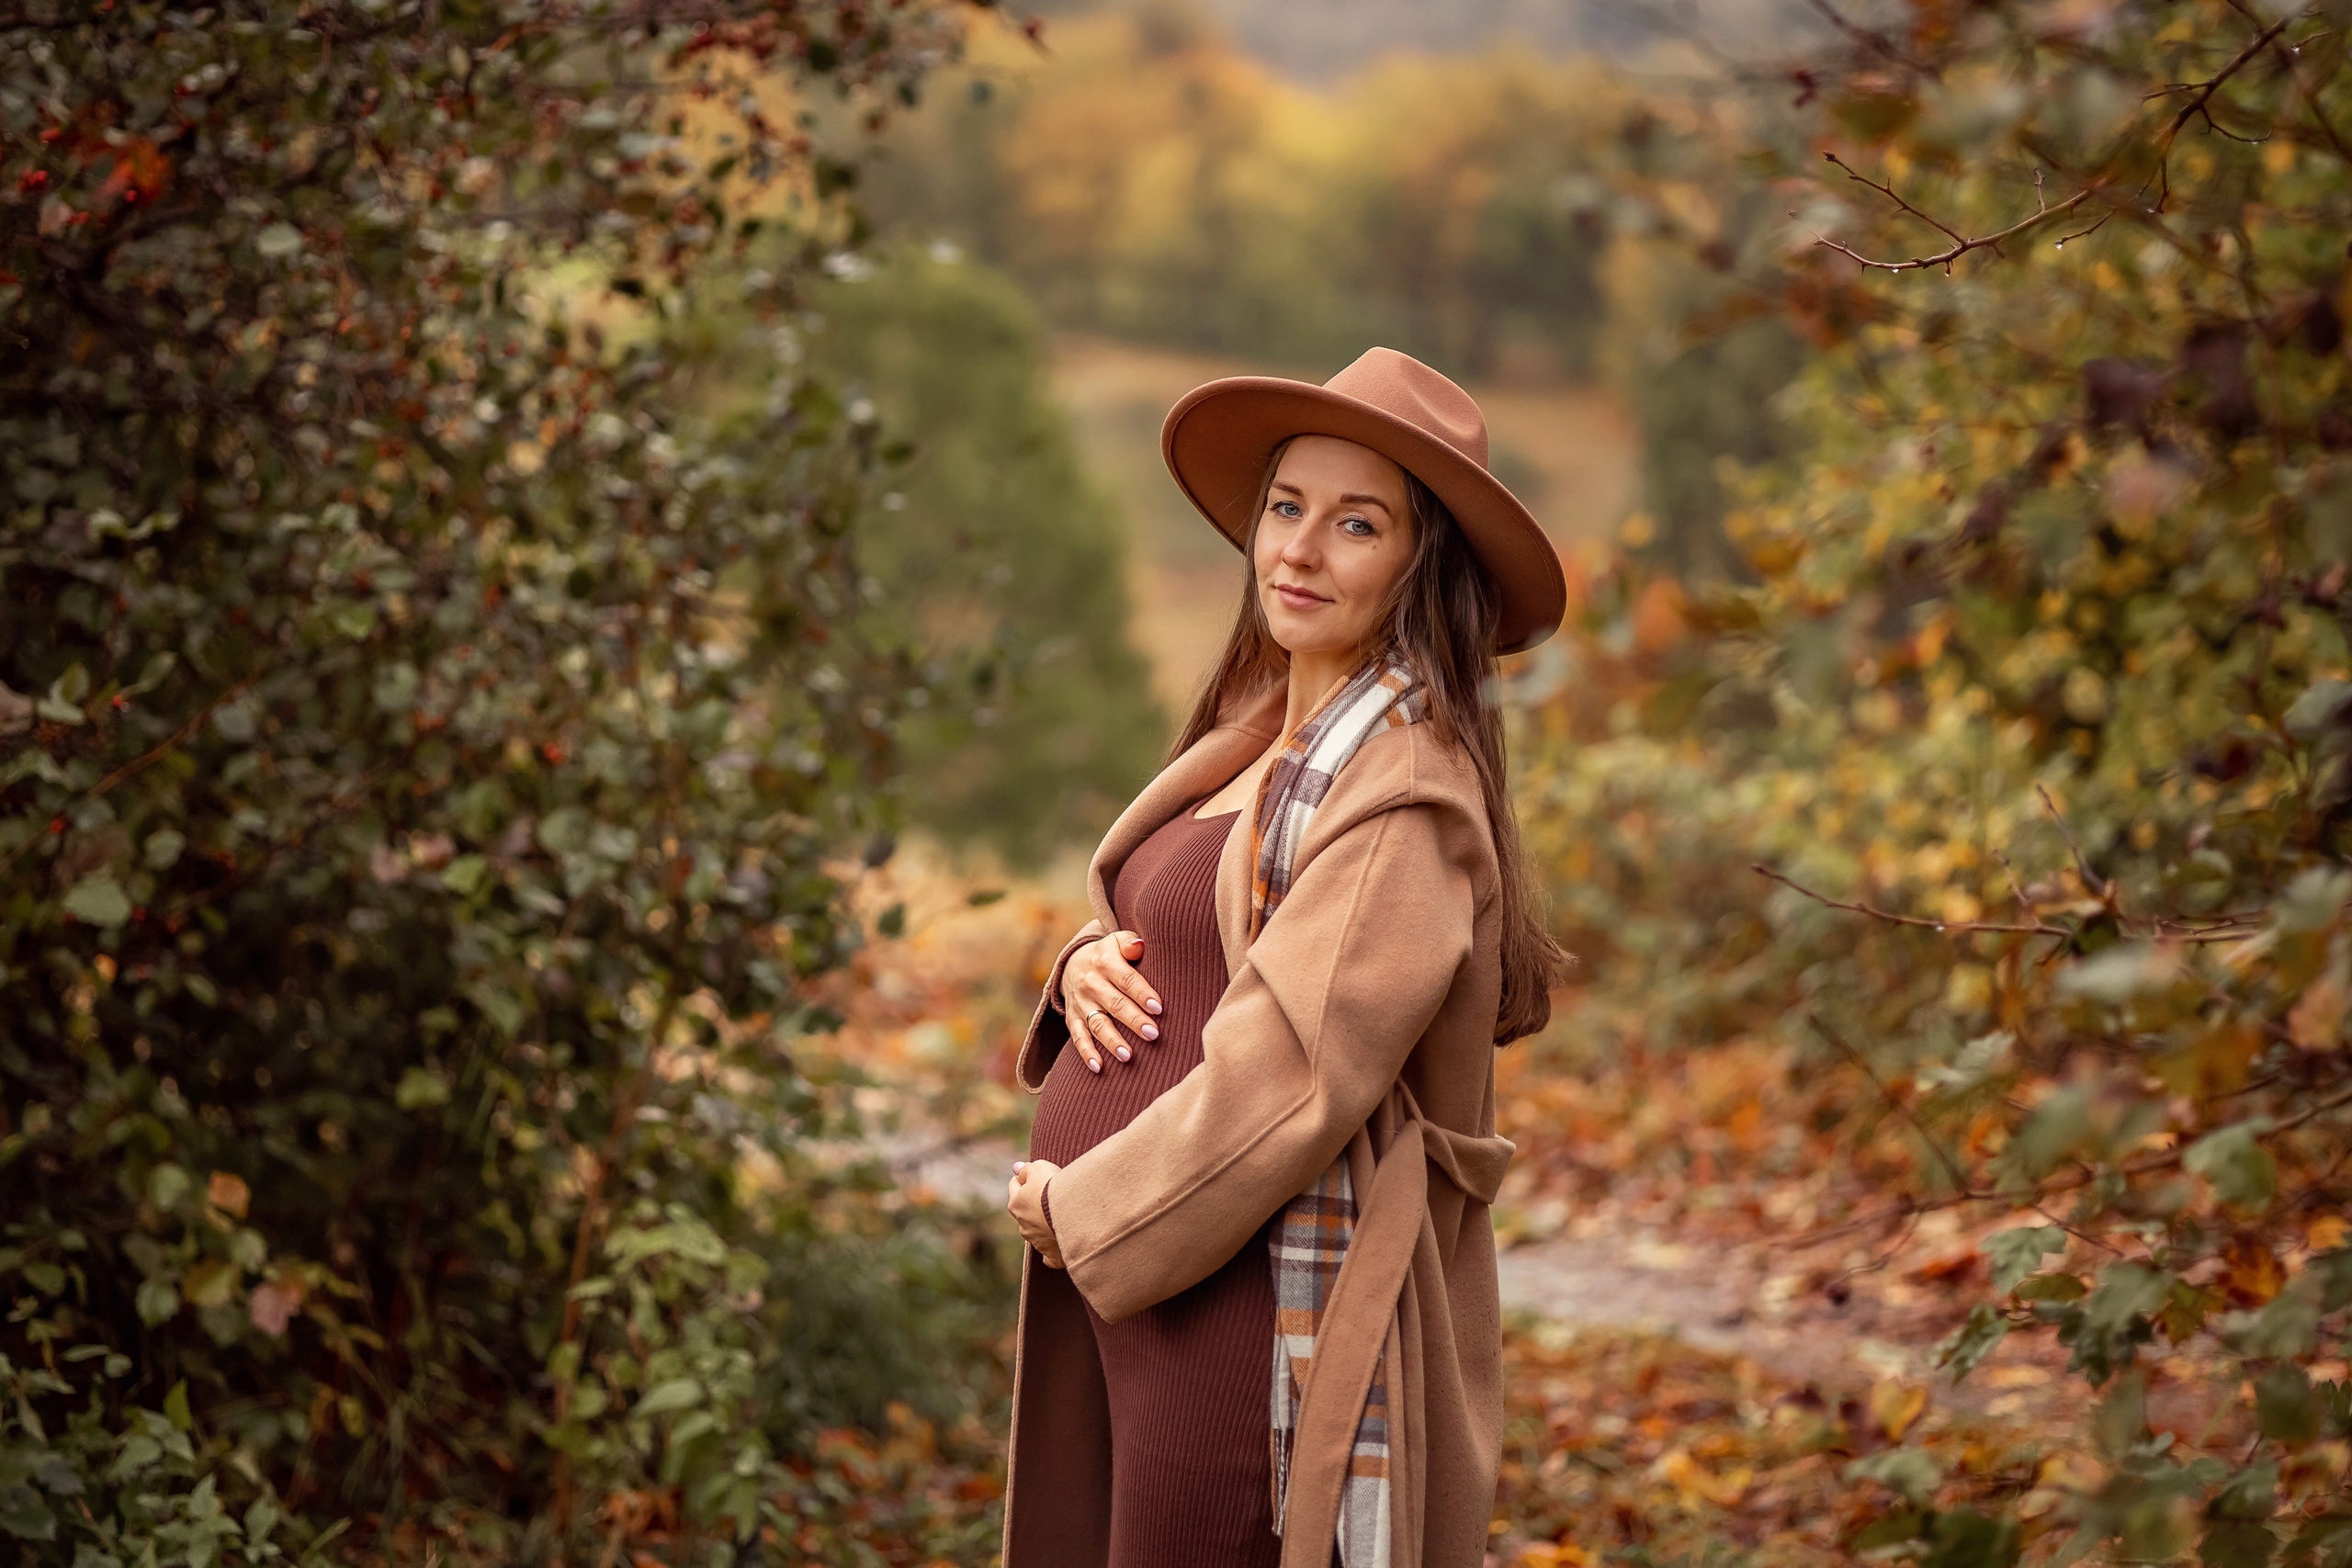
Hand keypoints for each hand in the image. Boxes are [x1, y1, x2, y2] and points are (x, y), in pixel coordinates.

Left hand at [1007, 1159, 1064, 1268]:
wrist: (1073, 1214)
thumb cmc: (1055, 1188)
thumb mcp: (1039, 1168)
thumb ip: (1026, 1169)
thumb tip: (1016, 1168)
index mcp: (1016, 1203)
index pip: (1015, 1186)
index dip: (1025, 1177)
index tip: (1038, 1173)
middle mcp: (1022, 1225)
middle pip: (1025, 1211)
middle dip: (1034, 1203)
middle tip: (1053, 1194)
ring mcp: (1037, 1242)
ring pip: (1037, 1232)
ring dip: (1045, 1225)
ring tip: (1063, 1216)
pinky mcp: (1052, 1255)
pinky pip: (1049, 1256)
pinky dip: (1053, 1250)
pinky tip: (1060, 1246)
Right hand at [1058, 929, 1160, 1071]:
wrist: (1072, 962)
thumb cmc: (1108, 954)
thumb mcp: (1116, 941)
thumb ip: (1129, 942)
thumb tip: (1139, 946)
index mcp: (1105, 962)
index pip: (1125, 979)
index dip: (1141, 993)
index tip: (1158, 1008)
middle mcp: (1091, 983)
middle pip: (1114, 1004)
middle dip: (1133, 1020)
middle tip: (1152, 1034)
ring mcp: (1081, 1003)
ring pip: (1097, 1024)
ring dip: (1112, 1041)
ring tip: (1128, 1056)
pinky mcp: (1072, 1018)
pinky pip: (1078, 1037)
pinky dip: (1087, 1052)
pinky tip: (1099, 1067)